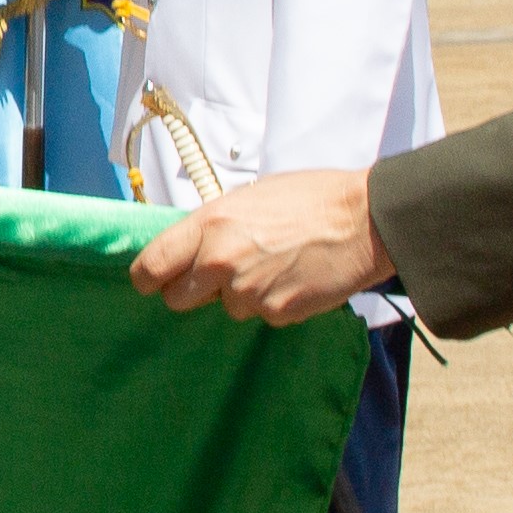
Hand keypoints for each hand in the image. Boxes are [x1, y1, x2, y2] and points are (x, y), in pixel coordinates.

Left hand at [131, 168, 392, 324]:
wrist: (364, 221)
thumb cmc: (309, 199)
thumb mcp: (247, 197)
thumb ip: (211, 226)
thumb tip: (187, 249)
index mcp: (210, 224)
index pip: (151, 266)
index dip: (149, 277)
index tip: (153, 280)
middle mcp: (221, 261)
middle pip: (178, 299)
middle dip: (193, 290)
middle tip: (219, 273)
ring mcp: (249, 291)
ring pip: (226, 307)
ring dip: (240, 294)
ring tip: (272, 265)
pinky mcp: (276, 312)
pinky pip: (260, 315)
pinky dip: (272, 302)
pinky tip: (292, 277)